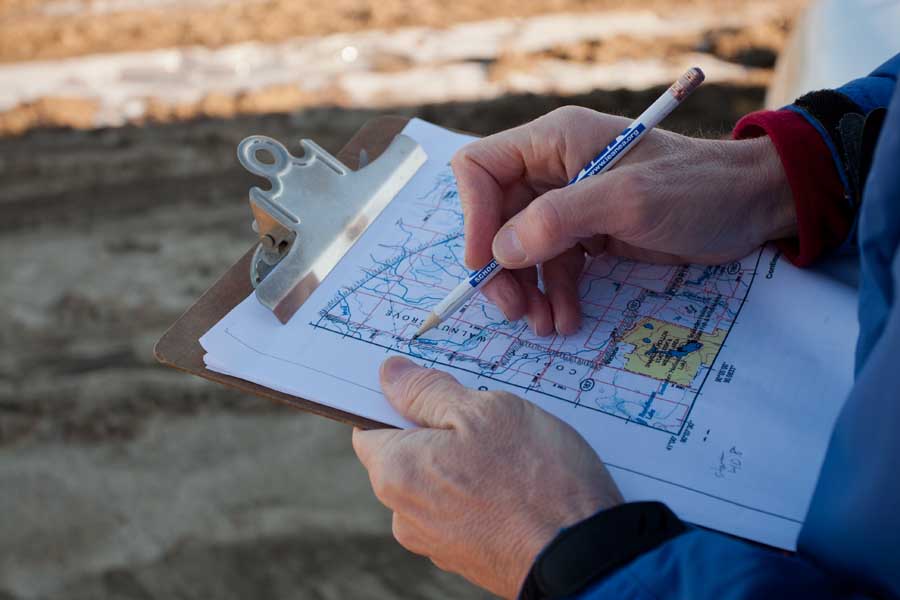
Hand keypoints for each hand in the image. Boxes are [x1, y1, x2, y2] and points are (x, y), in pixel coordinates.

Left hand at [353, 356, 621, 598]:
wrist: (585, 556)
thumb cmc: (536, 479)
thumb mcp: (484, 411)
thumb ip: (429, 391)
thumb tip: (391, 375)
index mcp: (397, 473)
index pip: (369, 427)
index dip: (396, 401)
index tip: (431, 388)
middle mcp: (405, 515)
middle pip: (407, 455)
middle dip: (439, 430)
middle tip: (487, 417)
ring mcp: (436, 542)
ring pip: (439, 482)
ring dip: (465, 461)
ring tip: (513, 453)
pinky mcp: (467, 558)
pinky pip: (463, 510)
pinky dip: (482, 492)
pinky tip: (519, 483)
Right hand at [452, 106, 795, 335]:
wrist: (750, 207)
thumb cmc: (697, 189)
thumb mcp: (629, 200)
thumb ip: (561, 219)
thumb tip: (501, 251)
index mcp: (554, 141)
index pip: (481, 169)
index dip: (473, 215)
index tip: (485, 263)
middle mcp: (552, 169)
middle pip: (495, 218)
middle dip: (501, 267)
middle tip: (515, 310)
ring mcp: (568, 203)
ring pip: (521, 249)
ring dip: (527, 289)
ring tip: (543, 324)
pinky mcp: (587, 233)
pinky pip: (553, 266)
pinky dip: (555, 295)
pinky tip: (565, 320)